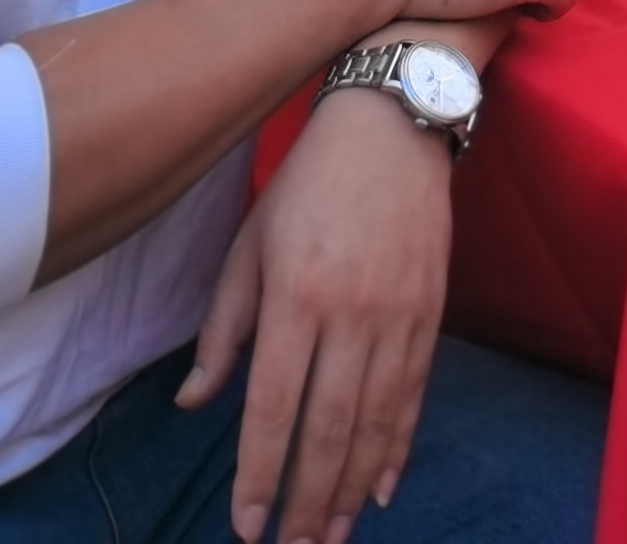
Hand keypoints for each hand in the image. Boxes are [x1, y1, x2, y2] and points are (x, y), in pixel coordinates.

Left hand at [183, 77, 455, 543]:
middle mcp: (350, 313)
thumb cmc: (307, 182)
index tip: (246, 526)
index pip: (272, 408)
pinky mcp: (432, 310)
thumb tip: (194, 402)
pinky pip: (415, 393)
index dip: (258, 475)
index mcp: (295, 296)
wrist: (393, 123)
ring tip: (333, 535)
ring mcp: (398, 314)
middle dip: (307, 500)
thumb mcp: (249, 243)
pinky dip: (399, 445)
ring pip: (376, 421)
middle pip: (328, 429)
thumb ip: (223, 327)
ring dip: (352, 487)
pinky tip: (382, 486)